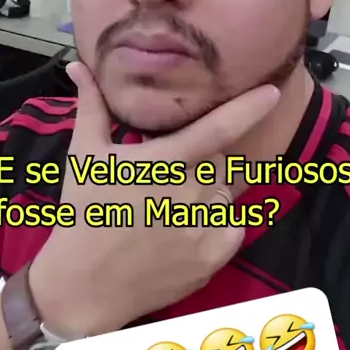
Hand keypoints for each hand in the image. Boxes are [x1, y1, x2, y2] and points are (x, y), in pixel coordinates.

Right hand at [29, 63, 279, 337]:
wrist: (84, 285)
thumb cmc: (84, 213)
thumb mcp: (83, 155)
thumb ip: (91, 106)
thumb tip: (78, 64)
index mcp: (164, 162)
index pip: (218, 129)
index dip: (248, 108)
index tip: (271, 90)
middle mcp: (192, 192)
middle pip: (222, 158)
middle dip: (207, 156)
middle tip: (173, 170)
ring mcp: (206, 226)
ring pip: (226, 190)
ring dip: (210, 188)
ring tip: (173, 202)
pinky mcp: (214, 256)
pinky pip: (232, 224)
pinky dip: (218, 220)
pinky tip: (185, 227)